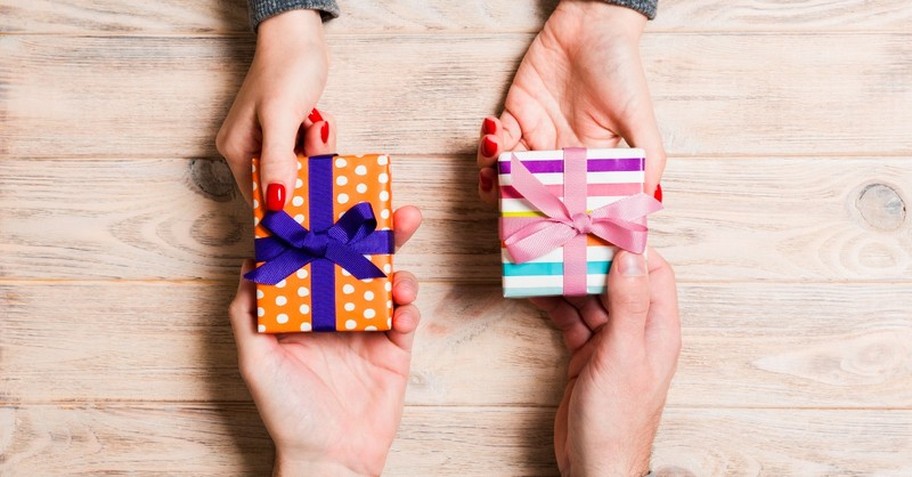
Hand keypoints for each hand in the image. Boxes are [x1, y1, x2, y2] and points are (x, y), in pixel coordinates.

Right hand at [217, 9, 331, 207]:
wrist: (298, 37)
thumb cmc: (285, 70)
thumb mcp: (281, 118)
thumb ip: (277, 161)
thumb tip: (276, 203)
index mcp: (238, 150)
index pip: (260, 196)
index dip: (288, 202)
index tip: (314, 194)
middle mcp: (250, 149)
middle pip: (286, 184)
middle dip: (309, 166)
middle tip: (315, 135)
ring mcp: (270, 141)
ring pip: (302, 168)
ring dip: (318, 150)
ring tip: (316, 122)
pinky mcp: (288, 133)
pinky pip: (309, 151)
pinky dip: (319, 140)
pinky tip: (318, 119)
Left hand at [228, 119, 423, 475]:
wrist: (331, 460)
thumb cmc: (288, 413)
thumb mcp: (256, 360)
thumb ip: (247, 312)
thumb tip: (245, 262)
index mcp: (302, 308)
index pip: (312, 254)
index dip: (319, 221)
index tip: (326, 188)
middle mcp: (335, 309)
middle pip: (355, 256)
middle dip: (371, 225)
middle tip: (385, 197)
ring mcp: (367, 326)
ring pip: (386, 275)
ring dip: (398, 251)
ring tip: (406, 227)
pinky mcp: (395, 347)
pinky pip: (406, 313)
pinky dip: (407, 301)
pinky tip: (401, 301)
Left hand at [477, 1, 664, 201]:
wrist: (592, 23)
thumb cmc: (621, 68)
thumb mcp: (639, 116)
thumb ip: (648, 157)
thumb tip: (651, 197)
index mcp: (589, 163)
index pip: (568, 200)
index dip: (553, 217)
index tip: (541, 229)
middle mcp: (560, 153)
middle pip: (531, 190)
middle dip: (513, 203)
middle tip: (503, 208)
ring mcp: (536, 134)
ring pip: (507, 170)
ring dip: (494, 177)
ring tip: (491, 174)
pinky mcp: (515, 112)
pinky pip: (494, 140)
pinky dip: (487, 145)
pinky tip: (492, 139)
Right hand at [529, 250, 680, 475]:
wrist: (595, 465)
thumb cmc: (617, 419)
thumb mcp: (622, 355)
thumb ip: (629, 305)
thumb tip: (630, 256)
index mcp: (658, 329)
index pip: (654, 272)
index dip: (632, 247)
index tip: (604, 225)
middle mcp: (637, 332)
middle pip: (618, 282)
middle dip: (593, 260)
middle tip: (566, 237)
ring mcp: (611, 344)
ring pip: (591, 300)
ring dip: (569, 282)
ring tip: (545, 260)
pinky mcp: (587, 357)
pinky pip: (572, 322)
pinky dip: (556, 307)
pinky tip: (537, 294)